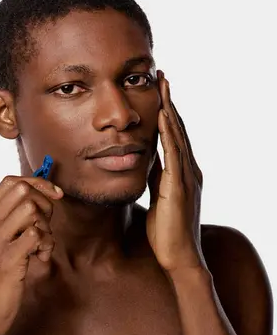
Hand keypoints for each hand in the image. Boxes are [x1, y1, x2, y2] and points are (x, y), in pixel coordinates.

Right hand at [0, 175, 62, 334]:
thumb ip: (4, 226)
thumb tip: (33, 203)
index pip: (10, 182)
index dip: (38, 184)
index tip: (54, 196)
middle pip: (22, 190)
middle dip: (45, 205)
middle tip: (45, 229)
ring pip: (30, 209)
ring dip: (46, 227)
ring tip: (41, 247)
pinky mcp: (7, 263)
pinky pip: (36, 235)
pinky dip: (47, 245)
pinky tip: (40, 260)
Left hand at [146, 71, 205, 274]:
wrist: (178, 257)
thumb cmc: (166, 232)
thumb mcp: (158, 197)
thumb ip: (156, 177)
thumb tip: (145, 160)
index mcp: (182, 173)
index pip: (174, 136)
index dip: (167, 113)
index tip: (159, 91)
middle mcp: (189, 170)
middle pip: (178, 129)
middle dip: (170, 103)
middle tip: (162, 77)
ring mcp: (187, 177)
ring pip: (178, 137)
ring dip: (169, 110)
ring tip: (163, 87)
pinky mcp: (179, 187)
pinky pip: (174, 155)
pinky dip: (169, 135)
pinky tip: (162, 118)